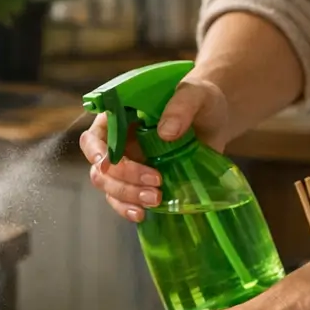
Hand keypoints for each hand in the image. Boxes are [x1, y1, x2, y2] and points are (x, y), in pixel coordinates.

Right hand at [79, 77, 229, 221]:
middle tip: (155, 183)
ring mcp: (127, 164)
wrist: (215, 120)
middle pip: (100, 168)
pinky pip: (124, 200)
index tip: (110, 163)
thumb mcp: (195, 95)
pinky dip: (129, 209)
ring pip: (109, 187)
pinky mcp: (140, 182)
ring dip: (127, 196)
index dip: (96, 152)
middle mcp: (116, 143)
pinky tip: (143, 214)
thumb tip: (166, 132)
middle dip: (122, 180)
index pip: (94, 137)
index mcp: (118, 117)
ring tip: (156, 199)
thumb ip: (181, 106)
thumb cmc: (199, 100)